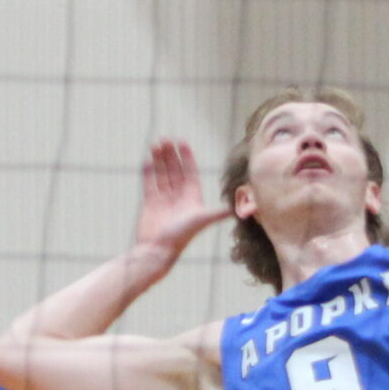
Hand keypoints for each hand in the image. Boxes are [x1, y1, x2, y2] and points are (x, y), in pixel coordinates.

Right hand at [134, 140, 230, 260]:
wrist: (158, 251)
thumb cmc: (181, 236)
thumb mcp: (202, 220)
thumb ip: (219, 212)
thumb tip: (241, 209)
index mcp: (192, 198)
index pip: (190, 173)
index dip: (187, 158)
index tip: (183, 143)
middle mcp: (179, 197)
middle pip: (175, 171)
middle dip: (171, 155)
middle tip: (167, 139)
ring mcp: (164, 199)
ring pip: (162, 174)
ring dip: (159, 160)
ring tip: (156, 144)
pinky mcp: (151, 203)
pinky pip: (150, 183)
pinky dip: (148, 172)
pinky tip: (147, 159)